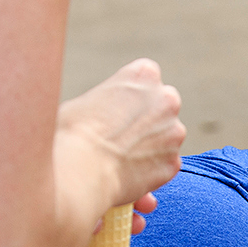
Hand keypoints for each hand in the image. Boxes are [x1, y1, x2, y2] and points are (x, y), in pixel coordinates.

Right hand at [55, 58, 184, 217]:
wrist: (80, 169)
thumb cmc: (72, 130)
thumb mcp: (86, 99)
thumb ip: (110, 101)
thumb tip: (108, 115)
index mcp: (145, 74)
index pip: (147, 76)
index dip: (131, 94)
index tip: (117, 106)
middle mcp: (167, 101)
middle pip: (163, 106)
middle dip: (149, 117)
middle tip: (122, 132)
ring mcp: (174, 133)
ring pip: (167, 137)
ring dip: (152, 144)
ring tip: (121, 154)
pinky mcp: (174, 162)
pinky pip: (164, 163)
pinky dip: (151, 168)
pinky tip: (127, 172)